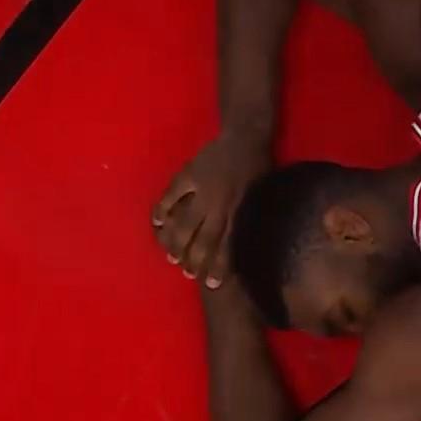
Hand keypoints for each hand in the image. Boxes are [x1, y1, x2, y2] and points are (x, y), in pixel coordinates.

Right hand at [153, 133, 270, 287]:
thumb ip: (250, 220)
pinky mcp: (190, 173)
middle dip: (195, 260)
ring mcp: (204, 188)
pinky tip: (158, 222)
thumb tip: (249, 247)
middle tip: (187, 273)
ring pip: (185, 222)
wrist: (248, 135)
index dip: (218, 266)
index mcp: (240, 211)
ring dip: (177, 242)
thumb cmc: (260, 169)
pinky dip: (163, 208)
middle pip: (204, 239)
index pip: (227, 246)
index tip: (212, 284)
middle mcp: (221, 204)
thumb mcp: (263, 198)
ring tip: (171, 255)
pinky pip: (172, 194)